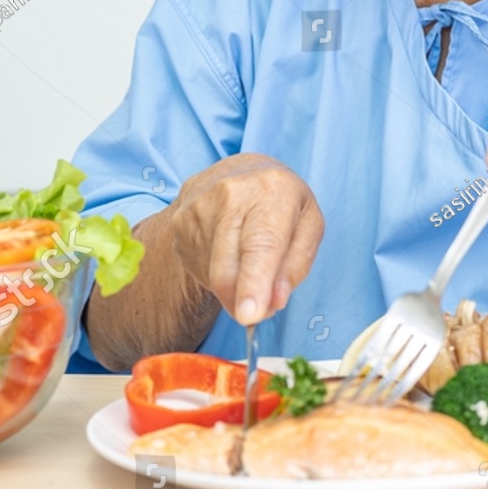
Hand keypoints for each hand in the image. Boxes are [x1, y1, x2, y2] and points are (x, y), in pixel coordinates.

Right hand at [167, 153, 323, 325]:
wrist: (241, 172)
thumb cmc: (282, 203)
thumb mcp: (309, 225)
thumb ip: (297, 265)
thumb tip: (274, 301)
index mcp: (271, 190)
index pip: (260, 244)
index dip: (254, 283)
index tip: (249, 316)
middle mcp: (229, 193)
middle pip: (228, 266)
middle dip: (240, 300)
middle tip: (256, 314)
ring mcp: (197, 207)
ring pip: (213, 274)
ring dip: (233, 287)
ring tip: (249, 264)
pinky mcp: (179, 223)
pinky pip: (199, 269)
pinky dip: (217, 276)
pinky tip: (229, 255)